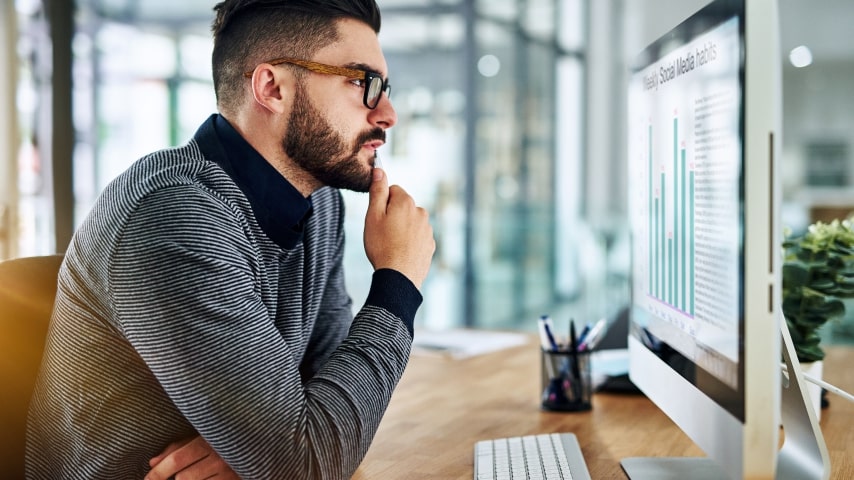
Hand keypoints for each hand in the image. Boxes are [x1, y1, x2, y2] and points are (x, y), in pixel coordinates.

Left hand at [146, 435, 239, 479]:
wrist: (255, 441)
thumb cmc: (222, 434)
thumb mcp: (199, 435)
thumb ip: (176, 447)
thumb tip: (152, 462)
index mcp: (209, 440)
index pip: (177, 459)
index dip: (158, 472)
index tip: (147, 478)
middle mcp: (220, 457)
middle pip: (183, 478)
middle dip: (173, 478)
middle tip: (173, 473)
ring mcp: (228, 473)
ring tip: (194, 470)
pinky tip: (203, 475)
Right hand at [364, 167, 434, 288]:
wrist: (399, 277)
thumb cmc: (382, 246)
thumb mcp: (373, 216)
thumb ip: (377, 191)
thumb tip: (380, 171)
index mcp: (406, 202)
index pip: (393, 190)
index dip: (382, 202)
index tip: (377, 216)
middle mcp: (421, 212)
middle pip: (403, 206)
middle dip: (393, 215)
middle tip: (382, 232)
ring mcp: (427, 230)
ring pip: (410, 222)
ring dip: (402, 229)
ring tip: (391, 245)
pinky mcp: (430, 245)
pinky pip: (417, 237)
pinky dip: (409, 242)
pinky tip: (400, 253)